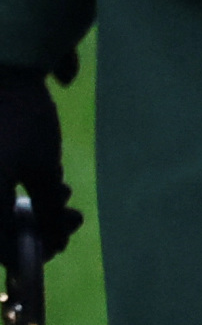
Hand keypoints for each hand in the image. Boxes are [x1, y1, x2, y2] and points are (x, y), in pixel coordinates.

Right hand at [0, 69, 81, 258]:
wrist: (2, 71)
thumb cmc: (23, 119)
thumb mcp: (43, 168)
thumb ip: (48, 210)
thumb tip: (56, 241)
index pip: (2, 250)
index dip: (32, 254)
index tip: (59, 246)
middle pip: (1, 230)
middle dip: (37, 226)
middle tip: (71, 217)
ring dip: (28, 210)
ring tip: (63, 192)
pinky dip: (13, 194)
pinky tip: (43, 179)